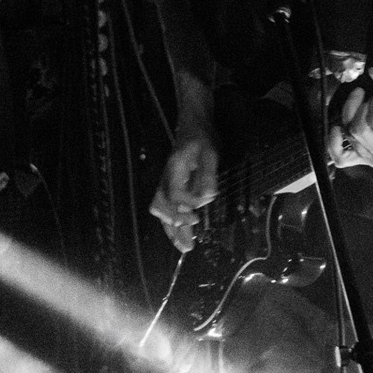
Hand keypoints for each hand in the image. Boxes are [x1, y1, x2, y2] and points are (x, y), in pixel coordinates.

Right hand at [150, 134, 218, 251]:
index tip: (196, 214)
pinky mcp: (171, 188)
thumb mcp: (210, 153)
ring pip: (162, 211)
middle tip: (189, 242)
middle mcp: (166, 179)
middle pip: (161, 206)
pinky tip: (182, 236)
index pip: (174, 194)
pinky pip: (167, 208)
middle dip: (174, 226)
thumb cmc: (203, 138)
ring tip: (184, 247)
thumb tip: (206, 198)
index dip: (184, 206)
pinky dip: (173, 224)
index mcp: (175, 169)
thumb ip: (208, 175)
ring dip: (172, 230)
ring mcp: (167, 184)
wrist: (193, 125)